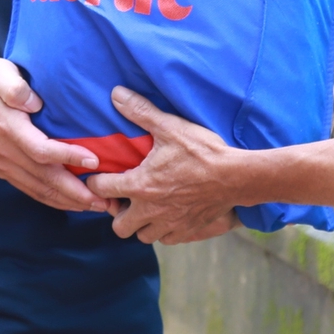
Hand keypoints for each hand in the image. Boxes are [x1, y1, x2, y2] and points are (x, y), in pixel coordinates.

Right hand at [0, 59, 107, 213]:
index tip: (94, 160)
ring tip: (99, 205)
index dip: (67, 156)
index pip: (40, 149)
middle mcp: (6, 152)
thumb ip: (14, 86)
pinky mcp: (7, 173)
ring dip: (70, 201)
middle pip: (45, 177)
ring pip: (41, 190)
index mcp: (7, 128)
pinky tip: (77, 204)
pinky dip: (56, 201)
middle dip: (76, 192)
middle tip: (105, 199)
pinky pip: (34, 191)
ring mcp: (6, 166)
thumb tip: (33, 102)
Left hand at [87, 87, 243, 243]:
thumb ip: (140, 111)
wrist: (236, 177)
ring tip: (147, 207)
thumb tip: (116, 94)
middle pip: (119, 226)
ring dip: (140, 224)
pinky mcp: (186, 231)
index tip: (103, 177)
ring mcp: (168, 223)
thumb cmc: (202, 152)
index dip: (97, 182)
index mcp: (140, 186)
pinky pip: (166, 239)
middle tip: (126, 198)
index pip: (101, 190)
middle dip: (118, 213)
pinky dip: (163, 230)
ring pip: (142, 236)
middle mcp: (150, 210)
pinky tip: (168, 214)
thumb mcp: (170, 127)